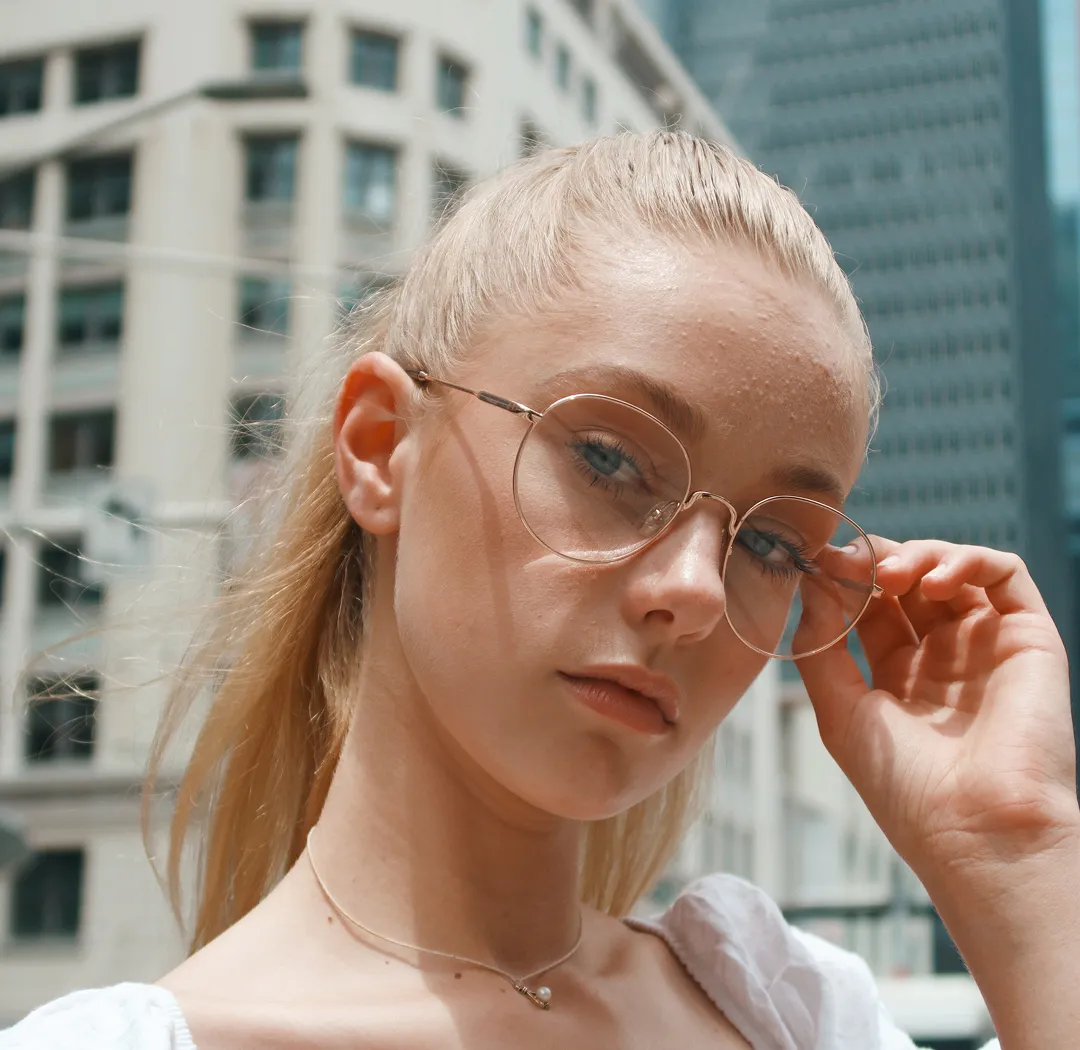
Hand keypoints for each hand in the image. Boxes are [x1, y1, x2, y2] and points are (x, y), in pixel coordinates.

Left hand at [798, 537, 1079, 895]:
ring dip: (915, 555)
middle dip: (873, 560)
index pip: (869, 605)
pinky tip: (932, 581)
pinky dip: (967, 560)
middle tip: (846, 559)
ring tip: (888, 575)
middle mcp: (944, 656)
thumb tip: (811, 586)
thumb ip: (821, 647)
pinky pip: (1006, 576)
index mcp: (899, 675)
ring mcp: (986, 645)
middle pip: (908, 580)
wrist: (978, 832)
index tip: (814, 564)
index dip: (843, 580)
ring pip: (953, 569)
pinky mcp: (1029, 639)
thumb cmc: (906, 788)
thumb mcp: (842, 713)